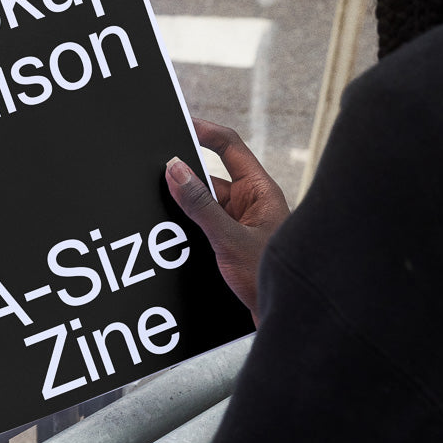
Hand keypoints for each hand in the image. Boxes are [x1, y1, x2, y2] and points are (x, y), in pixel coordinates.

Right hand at [165, 118, 289, 324]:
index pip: (229, 146)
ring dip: (184, 210)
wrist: (285, 319)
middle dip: (184, 178)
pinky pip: (203, 227)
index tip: (177, 123)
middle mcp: (252, 204)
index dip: (203, 131)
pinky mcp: (233, 245)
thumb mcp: (228, 238)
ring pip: (203, 205)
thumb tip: (175, 169)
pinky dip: (187, 229)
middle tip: (156, 175)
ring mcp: (242, 225)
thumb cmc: (270, 279)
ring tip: (163, 213)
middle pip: (209, 178)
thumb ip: (199, 204)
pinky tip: (172, 238)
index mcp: (260, 191)